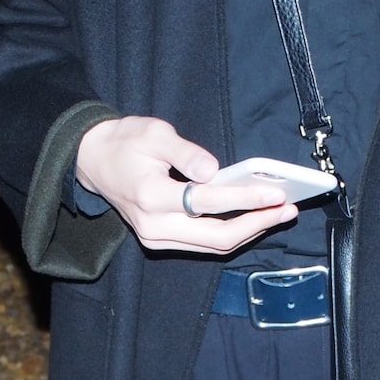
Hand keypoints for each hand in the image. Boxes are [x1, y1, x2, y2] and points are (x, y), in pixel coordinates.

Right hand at [75, 116, 298, 253]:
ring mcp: (156, 238)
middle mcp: (154, 225)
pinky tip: (254, 221)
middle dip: (257, 224)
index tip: (275, 193)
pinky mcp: (160, 242)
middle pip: (217, 237)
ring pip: (213, 246)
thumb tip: (214, 170)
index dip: (246, 199)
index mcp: (151, 195)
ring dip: (249, 233)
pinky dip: (232, 235)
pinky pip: (204, 245)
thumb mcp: (154, 133)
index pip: (208, 202)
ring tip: (278, 215)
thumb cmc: (125, 143)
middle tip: (286, 210)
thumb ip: (185, 151)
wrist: (93, 162)